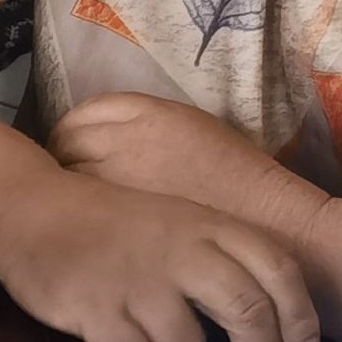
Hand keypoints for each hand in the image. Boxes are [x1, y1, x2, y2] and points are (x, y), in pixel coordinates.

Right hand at [0, 170, 322, 341]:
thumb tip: (272, 319)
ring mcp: (137, 281)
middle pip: (250, 313)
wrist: (29, 211)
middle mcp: (178, 250)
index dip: (302, 318)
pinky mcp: (97, 309)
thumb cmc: (110, 222)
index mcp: (203, 223)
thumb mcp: (174, 219)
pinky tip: (108, 324)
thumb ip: (220, 256)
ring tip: (144, 322)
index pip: (277, 270)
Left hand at [47, 91, 328, 237]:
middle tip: (68, 178)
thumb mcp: (197, 132)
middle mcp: (127, 139)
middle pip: (66, 142)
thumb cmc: (244, 182)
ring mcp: (119, 180)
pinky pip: (82, 210)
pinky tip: (93, 226)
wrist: (277, 228)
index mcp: (151, 113)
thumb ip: (150, 129)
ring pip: (67, 176)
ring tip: (80, 204)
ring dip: (67, 185)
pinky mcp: (122, 220)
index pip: (85, 113)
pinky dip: (80, 213)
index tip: (73, 147)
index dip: (74, 130)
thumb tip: (109, 140)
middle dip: (63, 156)